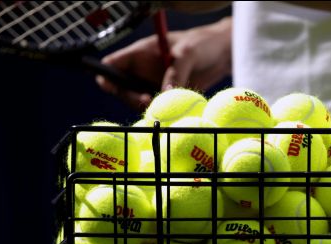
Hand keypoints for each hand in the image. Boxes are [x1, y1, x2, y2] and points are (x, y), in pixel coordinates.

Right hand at [96, 17, 232, 110]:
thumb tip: (165, 93)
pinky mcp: (169, 97)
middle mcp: (144, 71)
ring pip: (141, 102)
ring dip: (149, 108)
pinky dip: (164, 113)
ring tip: (165, 108)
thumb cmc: (203, 43)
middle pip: (122, 89)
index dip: (106, 76)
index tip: (111, 87)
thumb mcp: (188, 52)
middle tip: (148, 101)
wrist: (223, 54)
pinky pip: (160, 108)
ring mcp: (155, 85)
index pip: (112, 64)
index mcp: (141, 53)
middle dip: (131, 98)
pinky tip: (175, 114)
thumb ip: (176, 71)